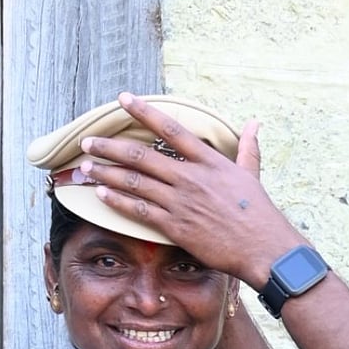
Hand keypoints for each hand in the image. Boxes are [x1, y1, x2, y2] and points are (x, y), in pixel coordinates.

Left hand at [78, 92, 307, 288]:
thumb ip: (247, 148)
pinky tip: (101, 195)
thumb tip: (254, 123)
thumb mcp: (252, 174)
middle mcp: (191, 178)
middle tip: (88, 141)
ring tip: (85, 168)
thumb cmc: (259, 213)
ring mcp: (181, 203)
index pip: (171, 129)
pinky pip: (139, 211)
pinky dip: (117, 202)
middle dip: (110, 147)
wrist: (263, 248)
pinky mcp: (176, 227)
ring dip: (106, 173)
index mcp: (209, 161)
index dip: (144, 111)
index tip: (123, 99)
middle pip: (142, 156)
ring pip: (135, 183)